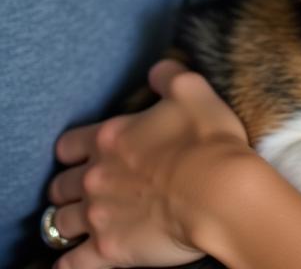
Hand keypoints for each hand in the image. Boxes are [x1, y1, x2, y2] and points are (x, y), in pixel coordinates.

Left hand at [46, 59, 250, 267]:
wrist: (220, 192)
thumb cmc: (208, 139)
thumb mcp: (192, 89)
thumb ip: (168, 75)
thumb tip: (157, 71)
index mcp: (110, 138)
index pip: (68, 145)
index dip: (74, 150)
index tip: (85, 154)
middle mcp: (95, 177)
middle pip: (60, 186)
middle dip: (69, 187)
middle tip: (86, 189)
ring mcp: (98, 216)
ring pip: (60, 223)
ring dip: (68, 222)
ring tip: (81, 224)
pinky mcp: (108, 251)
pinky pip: (71, 264)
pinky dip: (69, 263)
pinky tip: (74, 261)